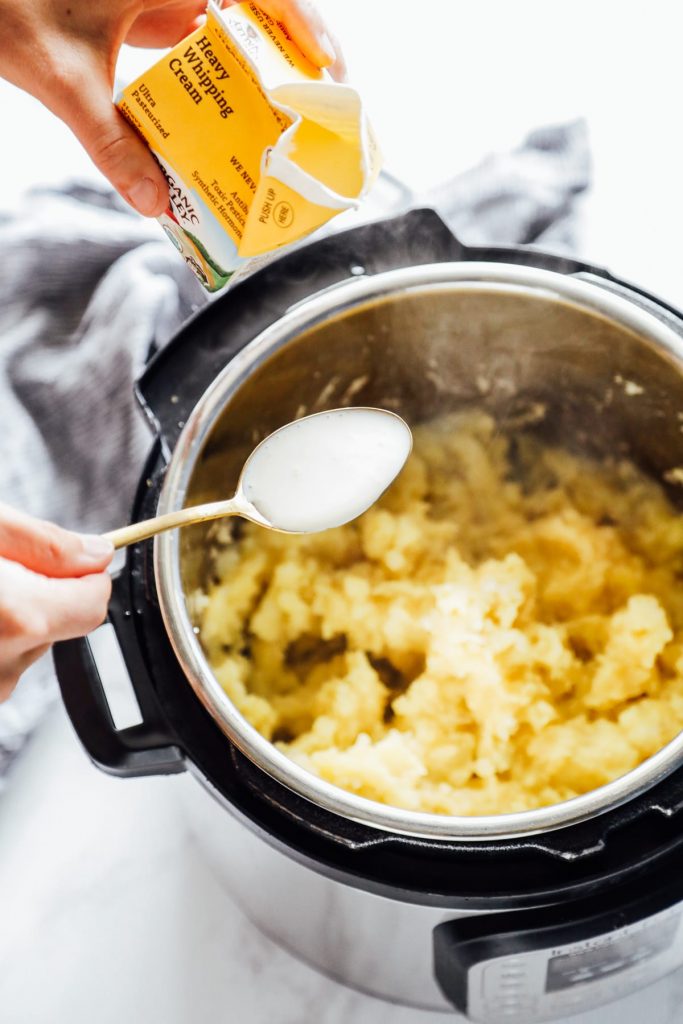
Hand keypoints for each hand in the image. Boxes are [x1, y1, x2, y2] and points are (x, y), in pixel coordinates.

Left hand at [0, 0, 344, 216]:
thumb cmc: (8, 9)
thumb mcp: (63, 78)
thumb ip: (109, 143)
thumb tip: (154, 204)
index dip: (304, 20)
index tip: (329, 66)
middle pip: (254, 13)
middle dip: (290, 57)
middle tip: (317, 108)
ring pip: (228, 30)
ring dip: (258, 73)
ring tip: (284, 124)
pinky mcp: (143, 14)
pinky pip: (195, 46)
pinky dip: (217, 81)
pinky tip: (226, 123)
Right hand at [0, 503, 112, 701]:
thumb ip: (45, 543)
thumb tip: (97, 554)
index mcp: (17, 617)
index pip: (94, 602)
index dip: (82, 573)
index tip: (63, 557)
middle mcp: (1, 666)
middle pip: (57, 624)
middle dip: (36, 593)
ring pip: (22, 644)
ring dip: (7, 616)